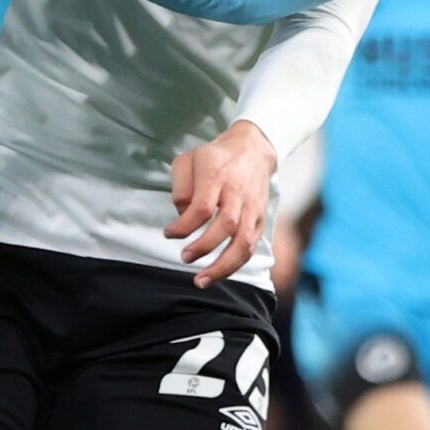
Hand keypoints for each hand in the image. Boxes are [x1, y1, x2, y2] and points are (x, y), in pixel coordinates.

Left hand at [166, 119, 276, 287]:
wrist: (253, 149)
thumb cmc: (215, 158)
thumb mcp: (189, 159)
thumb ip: (180, 186)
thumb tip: (182, 214)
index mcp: (217, 175)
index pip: (202, 207)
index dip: (184, 226)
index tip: (169, 233)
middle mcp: (238, 192)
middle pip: (225, 225)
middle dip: (203, 248)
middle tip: (184, 258)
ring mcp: (252, 207)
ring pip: (243, 242)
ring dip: (223, 266)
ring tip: (202, 281)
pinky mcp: (260, 219)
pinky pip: (251, 246)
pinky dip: (236, 264)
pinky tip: (219, 274)